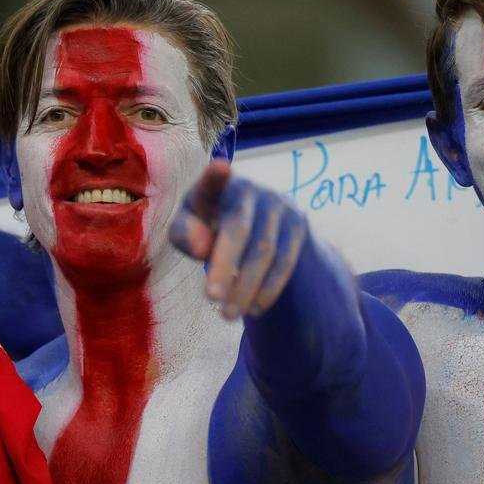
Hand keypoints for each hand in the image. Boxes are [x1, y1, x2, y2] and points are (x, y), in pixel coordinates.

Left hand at [170, 161, 306, 318]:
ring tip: (228, 315)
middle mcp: (253, 190)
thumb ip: (184, 233)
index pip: (214, 179)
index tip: (220, 168)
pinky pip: (286, 262)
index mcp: (219, 185)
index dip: (216, 175)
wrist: (258, 222)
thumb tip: (201, 248)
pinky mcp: (298, 225)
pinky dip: (269, 289)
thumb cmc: (209, 223)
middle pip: (239, 229)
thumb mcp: (189, 226)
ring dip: (247, 286)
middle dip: (225, 266)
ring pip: (265, 251)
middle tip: (211, 298)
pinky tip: (253, 309)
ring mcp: (280, 205)